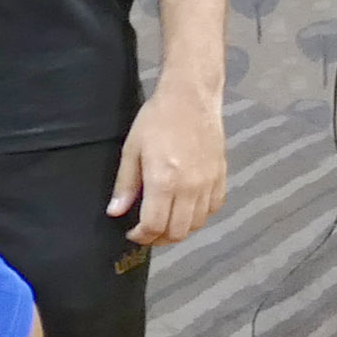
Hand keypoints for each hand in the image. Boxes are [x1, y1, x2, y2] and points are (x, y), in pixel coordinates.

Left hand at [110, 75, 226, 244]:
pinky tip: (187, 209)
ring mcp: (208, 183)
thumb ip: (125, 185)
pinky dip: (200, 216)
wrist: (191, 98)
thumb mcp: (132, 150)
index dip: (142, 236)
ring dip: (180, 229)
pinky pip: (214, 208)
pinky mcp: (221, 176)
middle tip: (147, 232)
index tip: (132, 233)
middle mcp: (190, 188)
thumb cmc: (157, 119)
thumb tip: (115, 212)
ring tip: (165, 222)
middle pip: (178, 232)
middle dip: (159, 238)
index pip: (155, 226)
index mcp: (164, 182)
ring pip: (198, 224)